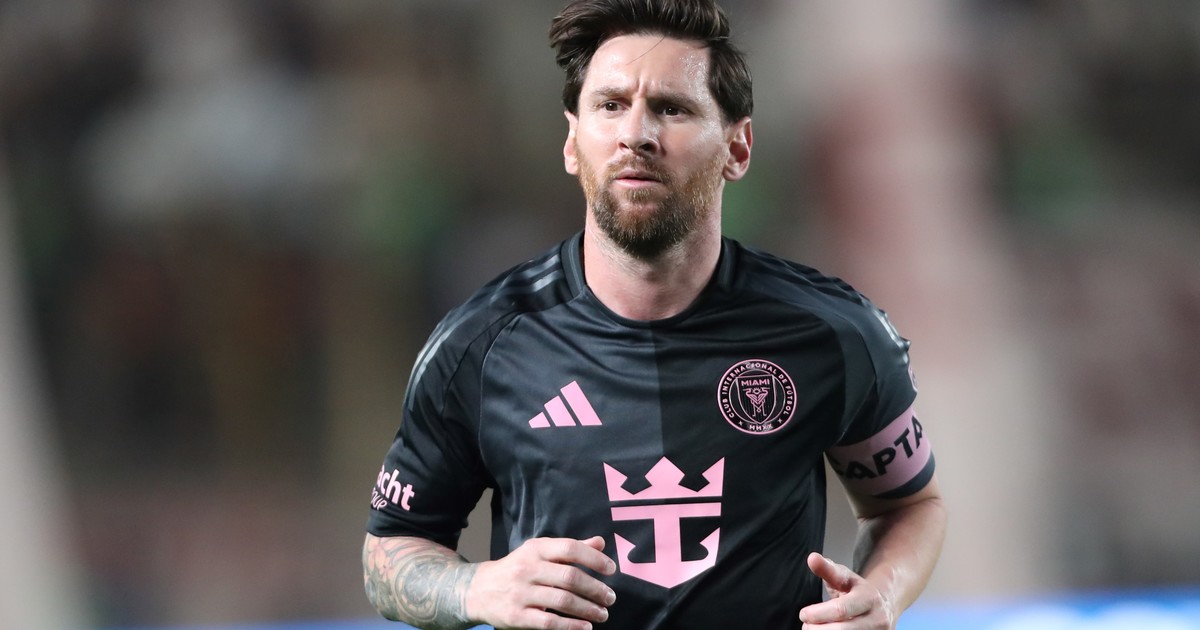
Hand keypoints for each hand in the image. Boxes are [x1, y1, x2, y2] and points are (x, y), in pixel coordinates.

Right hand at [465, 535, 616, 629]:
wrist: (477, 590)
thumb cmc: (517, 569)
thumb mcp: (539, 553)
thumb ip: (569, 549)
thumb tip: (600, 542)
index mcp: (536, 549)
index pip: (570, 548)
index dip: (594, 558)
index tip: (611, 570)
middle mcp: (528, 568)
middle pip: (570, 578)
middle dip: (596, 589)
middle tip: (610, 598)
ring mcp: (521, 593)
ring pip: (562, 601)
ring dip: (588, 609)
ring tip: (602, 614)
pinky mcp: (516, 616)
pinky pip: (549, 622)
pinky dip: (571, 626)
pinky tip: (585, 626)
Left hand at [798, 552, 894, 628]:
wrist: (883, 605)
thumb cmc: (857, 590)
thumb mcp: (844, 577)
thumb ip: (827, 569)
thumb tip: (811, 558)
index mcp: (869, 598)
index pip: (840, 610)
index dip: (818, 614)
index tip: (803, 614)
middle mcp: (878, 619)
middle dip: (818, 629)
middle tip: (806, 625)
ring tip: (813, 629)